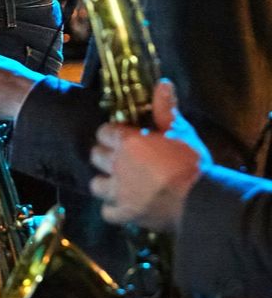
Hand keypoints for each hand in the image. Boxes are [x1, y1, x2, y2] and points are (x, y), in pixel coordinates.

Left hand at [89, 79, 209, 231]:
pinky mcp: (124, 214)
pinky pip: (106, 212)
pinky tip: (124, 207)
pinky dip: (114, 210)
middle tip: (122, 161)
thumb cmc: (192, 163)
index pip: (104, 132)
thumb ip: (166, 109)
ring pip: (96, 185)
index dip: (113, 134)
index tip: (124, 138)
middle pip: (96, 156)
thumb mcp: (181, 132)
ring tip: (120, 184)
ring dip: (106, 184)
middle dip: (106, 157)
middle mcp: (117, 165)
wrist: (203, 201)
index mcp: (127, 142)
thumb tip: (162, 83)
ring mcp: (118, 191)